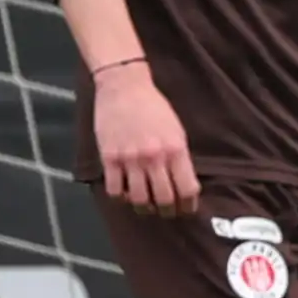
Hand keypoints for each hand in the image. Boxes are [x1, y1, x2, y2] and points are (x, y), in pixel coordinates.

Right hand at [94, 61, 200, 217]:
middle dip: (168, 211)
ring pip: (139, 200)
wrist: (124, 87)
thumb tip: (183, 184)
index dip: (189, 205)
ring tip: (146, 205)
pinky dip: (122, 197)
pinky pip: (115, 191)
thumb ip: (179, 157)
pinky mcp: (109, 158)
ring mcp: (130, 159)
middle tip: (166, 211)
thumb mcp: (176, 130)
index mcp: (175, 149)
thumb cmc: (154, 107)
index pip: (187, 189)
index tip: (187, 208)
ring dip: (145, 207)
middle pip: (164, 200)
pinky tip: (125, 192)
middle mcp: (154, 157)